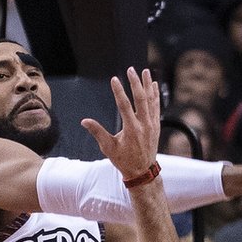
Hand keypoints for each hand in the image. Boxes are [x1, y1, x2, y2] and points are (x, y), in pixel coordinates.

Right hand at [81, 66, 159, 181]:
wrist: (142, 172)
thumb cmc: (124, 160)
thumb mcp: (108, 148)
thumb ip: (97, 132)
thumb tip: (84, 121)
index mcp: (131, 130)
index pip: (124, 105)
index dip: (119, 91)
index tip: (114, 79)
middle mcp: (144, 125)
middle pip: (140, 99)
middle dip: (135, 83)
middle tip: (130, 69)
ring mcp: (152, 125)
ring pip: (151, 100)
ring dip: (147, 84)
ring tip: (144, 71)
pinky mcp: (156, 126)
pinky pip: (156, 106)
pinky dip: (155, 95)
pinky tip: (153, 84)